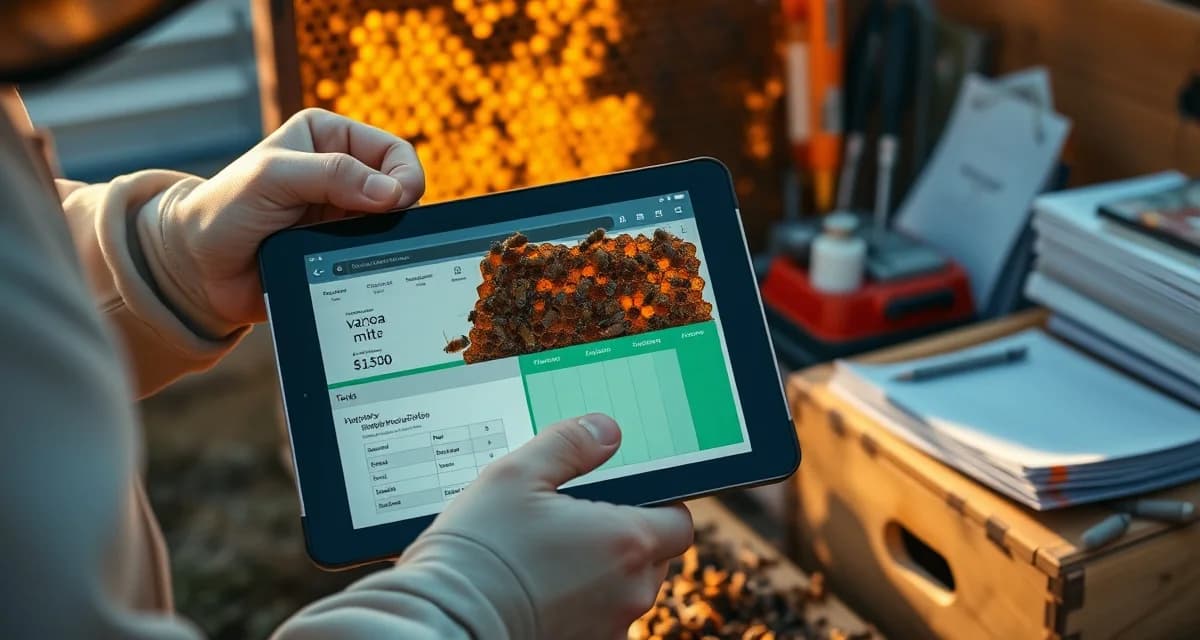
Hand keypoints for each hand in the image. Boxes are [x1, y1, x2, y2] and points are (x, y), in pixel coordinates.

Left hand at [149, 108, 423, 332]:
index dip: (402, 177)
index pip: (392, 152)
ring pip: (392, 224)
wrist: (199, 269)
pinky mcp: (340, 248)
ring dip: (380, 237)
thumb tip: (392, 194)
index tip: (393, 204)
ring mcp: (342, 212)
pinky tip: (350, 263)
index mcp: (328, 137)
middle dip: (395, 210)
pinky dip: (373, 259)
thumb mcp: (273, 177)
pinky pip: (376, 254)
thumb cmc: (224, 210)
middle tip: (376, 229)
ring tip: (350, 247)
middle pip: (401, 188)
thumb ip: (331, 174)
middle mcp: (341, 171)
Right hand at [416, 414, 692, 638]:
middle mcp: (629, 592)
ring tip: (549, 560)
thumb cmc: (480, 548)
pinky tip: (539, 593)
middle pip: (653, 559)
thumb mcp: (516, 474)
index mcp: (625, 541)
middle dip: (625, 540)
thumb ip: (569, 444)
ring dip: (602, 577)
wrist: (443, 621)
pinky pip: (599, 623)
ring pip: (625, 595)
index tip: (623, 499)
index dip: (657, 507)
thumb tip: (607, 430)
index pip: (679, 523)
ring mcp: (609, 630)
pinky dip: (580, 608)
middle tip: (574, 525)